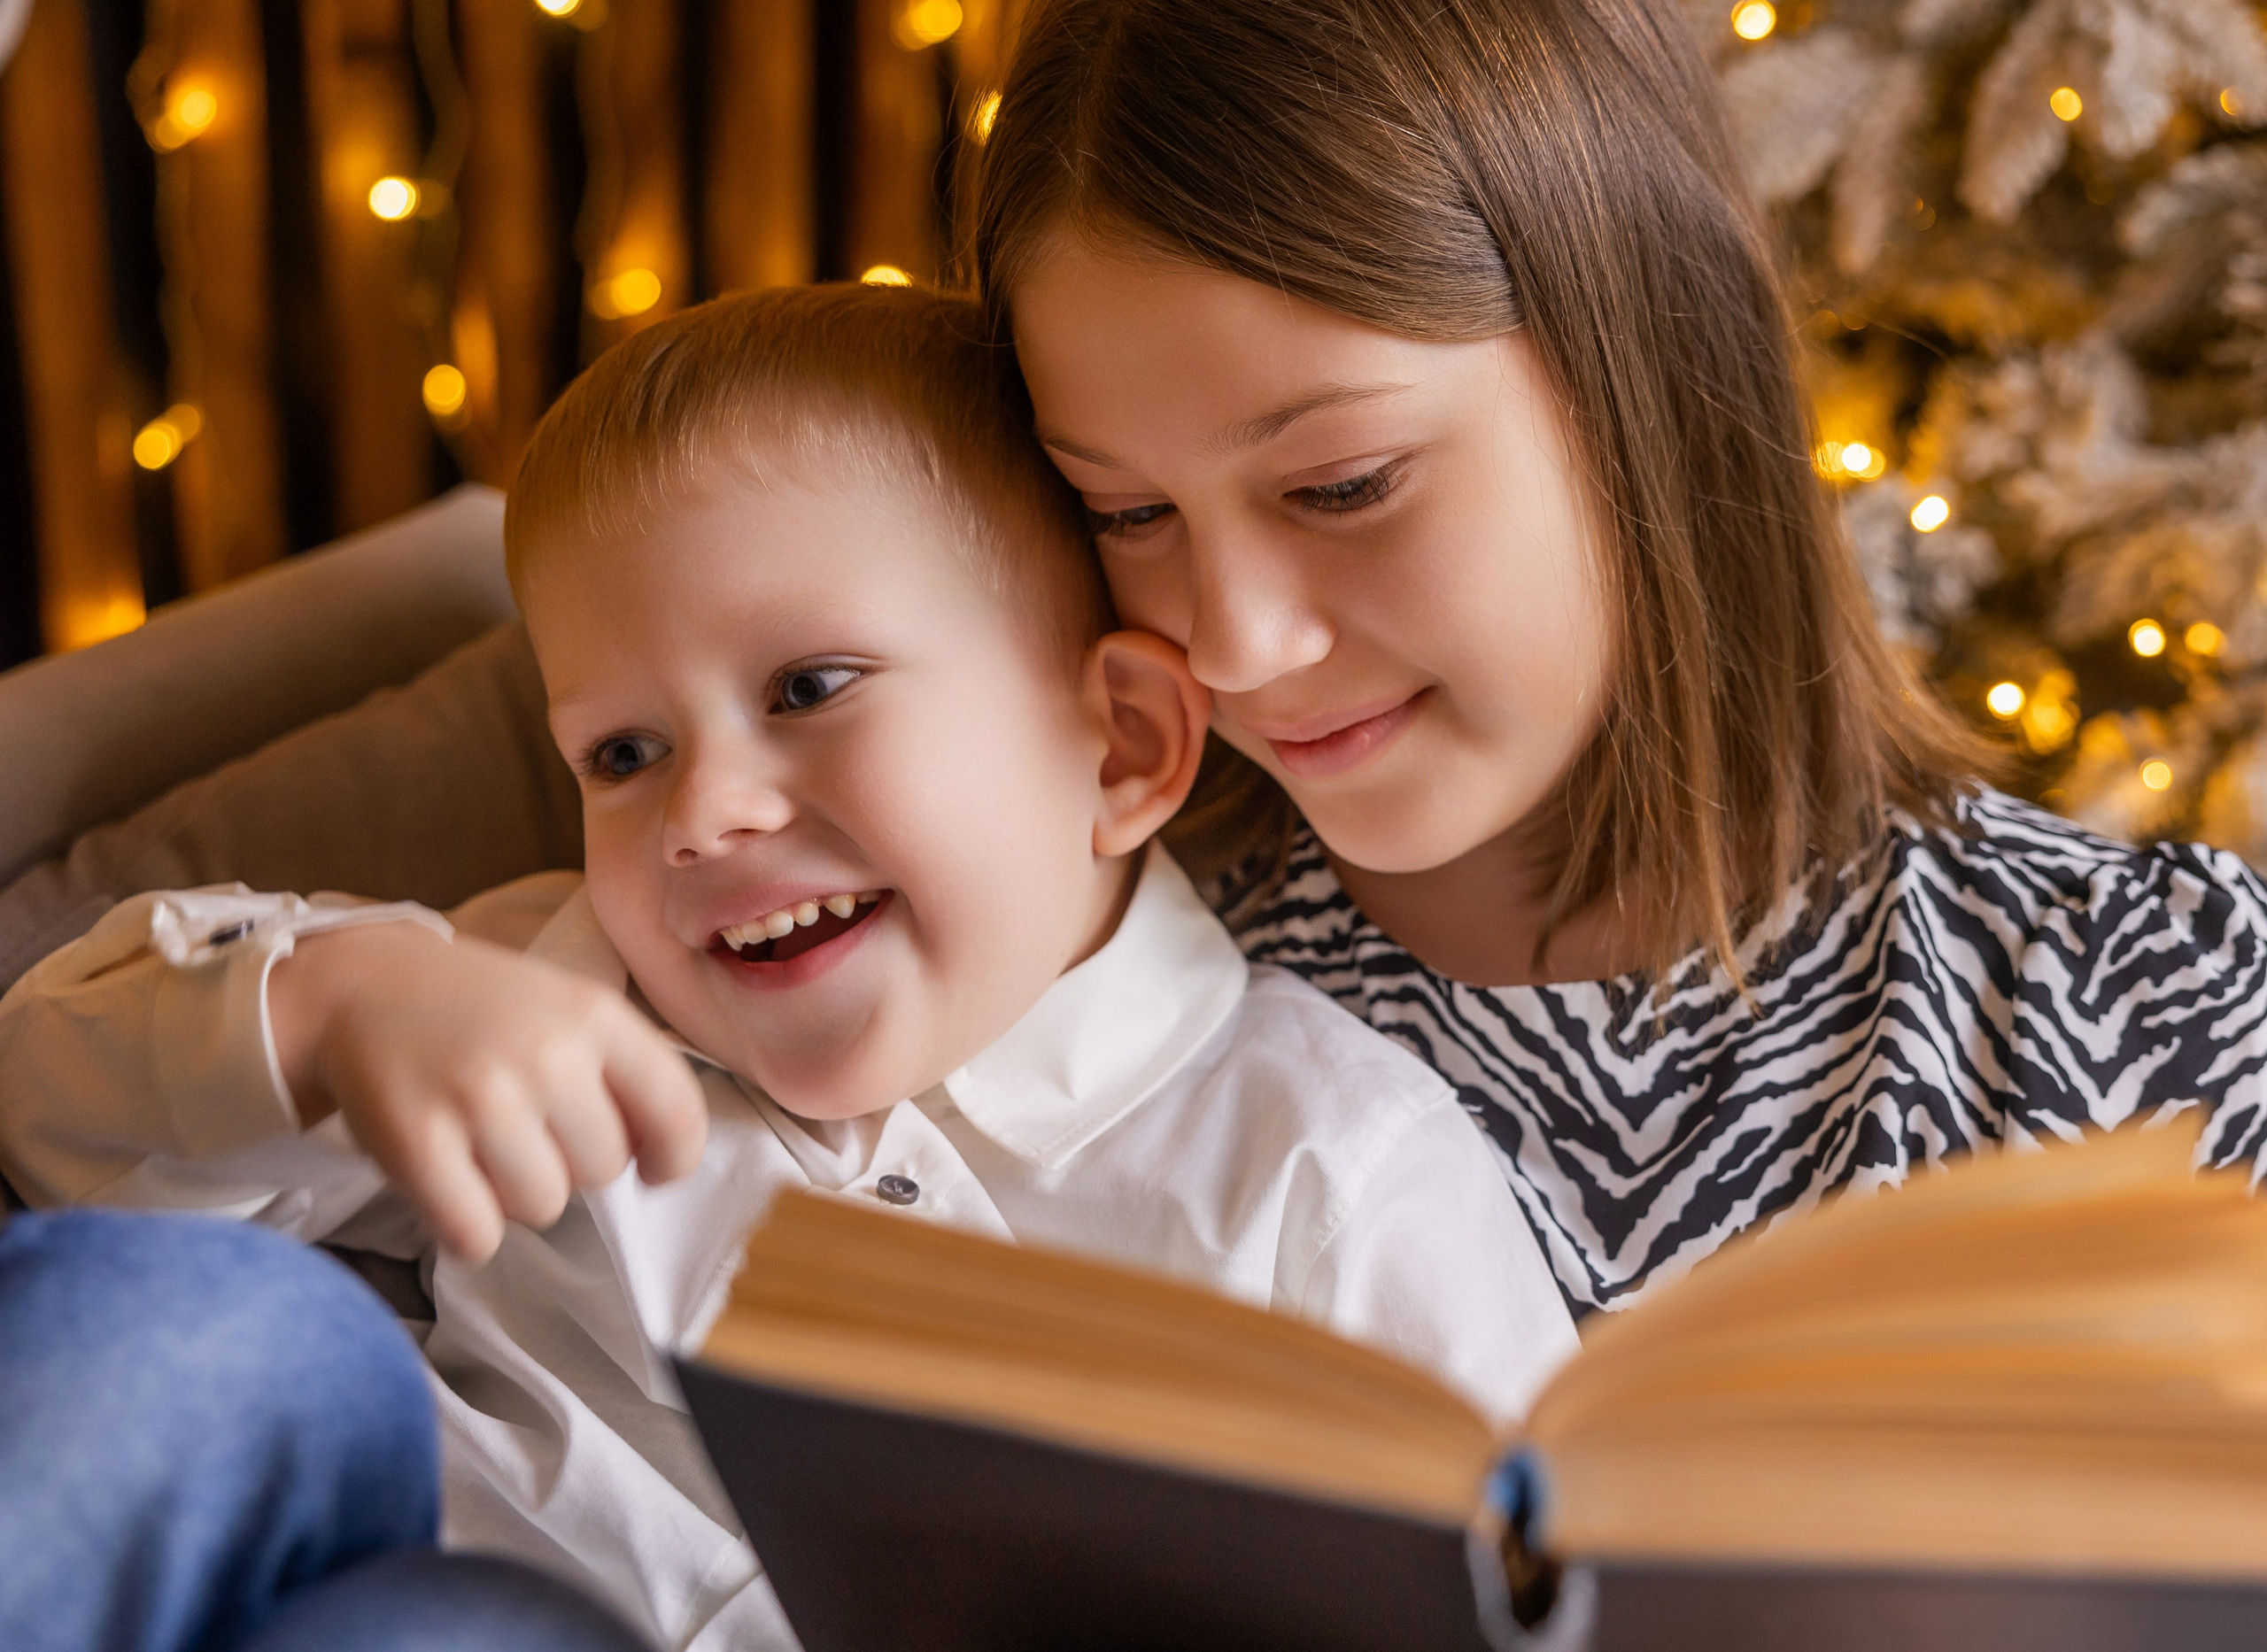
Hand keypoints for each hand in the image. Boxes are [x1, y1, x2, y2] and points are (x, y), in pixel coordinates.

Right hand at [270, 921, 707, 1260]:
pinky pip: (476, 1235)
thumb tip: (662, 1160)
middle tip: (526, 1128)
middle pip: (604, 1170)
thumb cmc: (482, 1011)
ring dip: (515, 1194)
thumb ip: (625, 1071)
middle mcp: (548, 1054)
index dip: (672, 1156)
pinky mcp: (418, 1142)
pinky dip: (465, 1227)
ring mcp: (482, 1097)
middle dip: (571, 1163)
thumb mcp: (570, 1010)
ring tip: (483, 1147)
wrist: (364, 987)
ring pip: (543, 1207)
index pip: (677, 1112)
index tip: (652, 1167)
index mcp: (597, 1015)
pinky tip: (450, 1183)